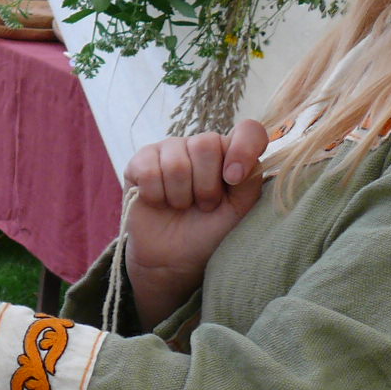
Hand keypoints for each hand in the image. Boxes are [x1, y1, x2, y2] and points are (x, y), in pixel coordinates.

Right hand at [124, 119, 268, 329]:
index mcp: (230, 154)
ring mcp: (169, 151)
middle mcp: (200, 147)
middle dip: (206, 186)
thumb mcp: (239, 210)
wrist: (173, 258)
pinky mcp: (140, 162)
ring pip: (176, 161)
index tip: (233, 180)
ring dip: (180, 195)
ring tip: (180, 206)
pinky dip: (156, 195)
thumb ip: (250, 181)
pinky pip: (149, 170)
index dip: (243, 149)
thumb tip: (239, 162)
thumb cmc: (208, 233)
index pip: (248, 131)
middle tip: (203, 205)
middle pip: (207, 143)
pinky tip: (157, 202)